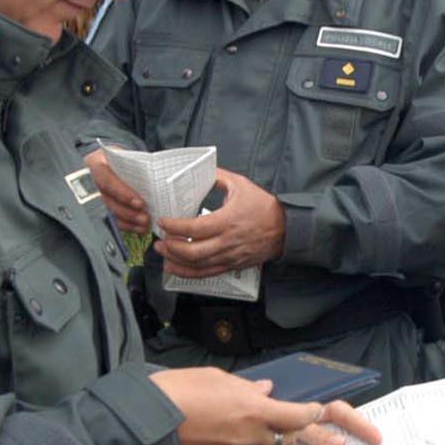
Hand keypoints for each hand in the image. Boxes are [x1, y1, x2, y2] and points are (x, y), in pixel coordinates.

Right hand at [84, 149, 150, 233]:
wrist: (111, 160)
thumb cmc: (120, 157)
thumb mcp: (125, 155)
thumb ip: (135, 166)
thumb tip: (155, 180)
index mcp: (96, 163)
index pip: (106, 181)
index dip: (123, 193)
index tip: (139, 203)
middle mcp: (92, 180)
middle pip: (108, 200)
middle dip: (128, 212)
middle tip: (145, 217)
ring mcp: (95, 195)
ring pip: (110, 212)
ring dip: (129, 221)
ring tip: (145, 223)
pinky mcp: (101, 206)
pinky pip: (111, 219)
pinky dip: (127, 225)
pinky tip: (139, 228)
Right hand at [150, 367, 382, 444]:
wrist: (146, 420)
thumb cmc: (180, 391)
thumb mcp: (218, 378)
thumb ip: (246, 388)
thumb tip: (264, 391)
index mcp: (254, 409)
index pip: (298, 415)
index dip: (313, 414)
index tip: (321, 411)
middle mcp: (250, 434)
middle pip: (287, 437)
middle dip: (302, 434)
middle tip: (332, 441)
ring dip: (268, 436)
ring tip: (262, 425)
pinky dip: (238, 442)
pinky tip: (223, 429)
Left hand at [156, 168, 285, 278]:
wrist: (285, 229)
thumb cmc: (263, 206)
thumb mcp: (241, 185)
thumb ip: (218, 176)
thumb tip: (199, 170)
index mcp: (227, 220)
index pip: (194, 228)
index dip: (174, 227)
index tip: (163, 221)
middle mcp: (227, 241)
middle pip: (192, 251)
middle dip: (171, 247)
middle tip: (160, 240)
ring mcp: (229, 256)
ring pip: (197, 265)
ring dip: (175, 261)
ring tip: (163, 253)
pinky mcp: (232, 265)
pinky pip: (206, 274)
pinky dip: (188, 274)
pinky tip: (176, 268)